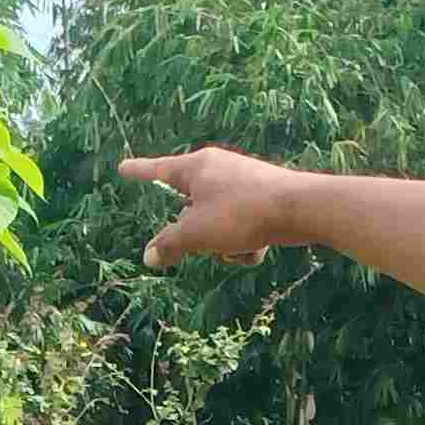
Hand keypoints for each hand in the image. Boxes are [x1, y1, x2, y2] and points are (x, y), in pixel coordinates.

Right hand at [113, 145, 304, 268]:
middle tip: (199, 245)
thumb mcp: (196, 234)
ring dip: (222, 242)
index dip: (138, 172)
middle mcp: (218, 169)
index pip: (157, 170)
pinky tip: (258, 248)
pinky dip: (245, 242)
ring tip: (236, 247)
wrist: (301, 208)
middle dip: (196, 233)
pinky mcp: (263, 197)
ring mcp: (243, 182)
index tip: (123, 168)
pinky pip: (240, 225)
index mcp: (196, 168)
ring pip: (216, 220)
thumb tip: (149, 257)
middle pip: (190, 205)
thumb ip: (169, 245)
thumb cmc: (241, 214)